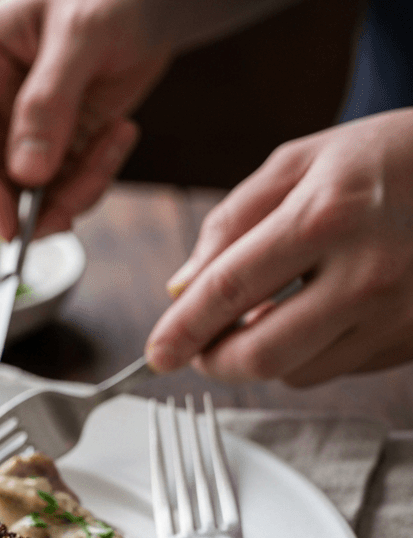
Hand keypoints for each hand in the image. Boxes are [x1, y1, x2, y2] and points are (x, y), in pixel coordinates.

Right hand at [0, 0, 169, 240]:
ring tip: (115, 142)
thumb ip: (50, 102)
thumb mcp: (82, 34)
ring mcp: (18, 131)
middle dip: (25, 205)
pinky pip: (62, 191)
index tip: (9, 225)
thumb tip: (27, 174)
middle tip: (71, 208)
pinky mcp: (54, 149)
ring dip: (72, 194)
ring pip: (23, 198)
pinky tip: (120, 134)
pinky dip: (93, 179)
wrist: (154, 1)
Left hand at [146, 110, 412, 385]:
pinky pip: (332, 370)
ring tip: (267, 312)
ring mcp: (393, 315)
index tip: (155, 355)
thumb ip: (231, 224)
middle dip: (215, 361)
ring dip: (261, 355)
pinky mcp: (407, 342)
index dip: (182, 331)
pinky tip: (315, 313)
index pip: (230, 291)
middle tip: (198, 347)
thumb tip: (182, 289)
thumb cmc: (382, 159)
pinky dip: (305, 353)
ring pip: (294, 373)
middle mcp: (365, 273)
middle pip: (261, 355)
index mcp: (328, 215)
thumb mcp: (300, 162)